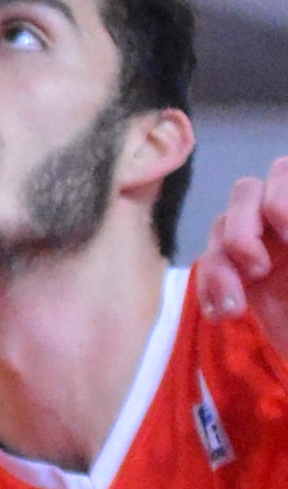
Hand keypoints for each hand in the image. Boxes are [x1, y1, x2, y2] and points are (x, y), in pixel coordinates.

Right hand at [194, 160, 287, 355]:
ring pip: (219, 229)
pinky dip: (210, 291)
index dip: (281, 197)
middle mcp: (279, 223)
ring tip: (235, 308)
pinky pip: (208, 268)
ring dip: (221, 267)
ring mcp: (259, 247)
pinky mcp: (240, 278)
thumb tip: (276, 226)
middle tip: (259, 269)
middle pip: (245, 191)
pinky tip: (223, 316)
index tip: (287, 236)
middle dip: (242, 229)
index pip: (284, 173)